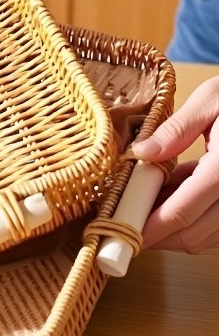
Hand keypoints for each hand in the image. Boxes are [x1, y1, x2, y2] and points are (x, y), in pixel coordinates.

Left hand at [132, 76, 218, 252]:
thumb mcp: (211, 100)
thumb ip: (175, 130)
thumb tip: (141, 152)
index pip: (182, 211)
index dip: (151, 227)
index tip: (124, 230)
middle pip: (195, 234)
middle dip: (159, 235)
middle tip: (128, 221)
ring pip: (209, 235)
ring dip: (176, 228)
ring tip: (148, 203)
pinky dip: (195, 216)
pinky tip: (175, 192)